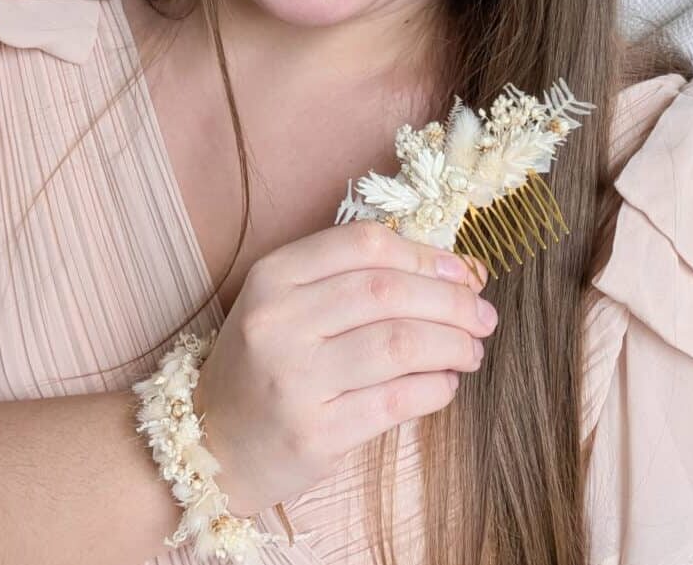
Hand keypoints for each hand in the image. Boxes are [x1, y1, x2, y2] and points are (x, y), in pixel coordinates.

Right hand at [190, 221, 494, 516]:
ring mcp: (295, 379)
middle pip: (388, 292)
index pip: (364, 246)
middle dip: (452, 301)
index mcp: (273, 276)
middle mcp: (280, 321)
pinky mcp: (315, 433)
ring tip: (472, 350)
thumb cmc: (264, 365)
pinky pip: (396, 402)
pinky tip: (445, 385)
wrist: (209, 447)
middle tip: (484, 315)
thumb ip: (350, 279)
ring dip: (452, 344)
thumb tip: (451, 272)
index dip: (426, 255)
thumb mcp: (286, 303)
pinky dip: (435, 389)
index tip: (464, 272)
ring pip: (399, 344)